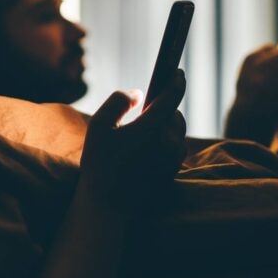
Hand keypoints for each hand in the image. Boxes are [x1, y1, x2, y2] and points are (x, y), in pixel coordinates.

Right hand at [80, 70, 186, 207]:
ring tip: (148, 123)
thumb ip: (118, 101)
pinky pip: (175, 149)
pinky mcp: (172, 172)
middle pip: (176, 114)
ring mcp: (173, 159)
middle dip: (167, 105)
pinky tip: (149, 144)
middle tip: (153, 101)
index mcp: (153, 127)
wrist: (108, 206)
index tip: (177, 70)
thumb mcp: (99, 125)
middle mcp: (169, 142)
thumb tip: (138, 94)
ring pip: (177, 132)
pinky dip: (166, 141)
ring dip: (167, 124)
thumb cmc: (100, 163)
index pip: (172, 95)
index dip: (175, 79)